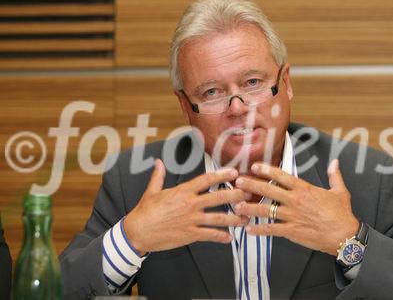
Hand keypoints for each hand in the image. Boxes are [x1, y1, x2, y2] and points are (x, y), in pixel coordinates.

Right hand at [123, 159, 249, 254]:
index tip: (234, 173)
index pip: (206, 180)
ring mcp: (191, 220)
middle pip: (218, 197)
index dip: (222, 175)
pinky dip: (221, 236)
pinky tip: (229, 238)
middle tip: (249, 194)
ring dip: (234, 218)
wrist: (137, 232)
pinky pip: (210, 235)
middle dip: (236, 195)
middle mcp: (190, 204)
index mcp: (182, 191)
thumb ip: (159, 176)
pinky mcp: (190, 234)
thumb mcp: (152, 191)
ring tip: (246, 218)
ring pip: (219, 218)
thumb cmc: (144, 211)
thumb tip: (158, 162)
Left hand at [233, 159, 358, 255]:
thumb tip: (334, 162)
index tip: (254, 167)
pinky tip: (249, 229)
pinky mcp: (292, 231)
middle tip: (237, 183)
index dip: (266, 170)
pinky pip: (272, 230)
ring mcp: (292, 216)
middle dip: (251, 185)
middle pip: (269, 190)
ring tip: (236, 207)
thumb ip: (335, 175)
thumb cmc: (342, 214)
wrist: (344, 235)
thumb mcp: (340, 191)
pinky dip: (260, 230)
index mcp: (304, 189)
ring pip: (266, 210)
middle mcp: (295, 201)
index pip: (281, 176)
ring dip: (250, 208)